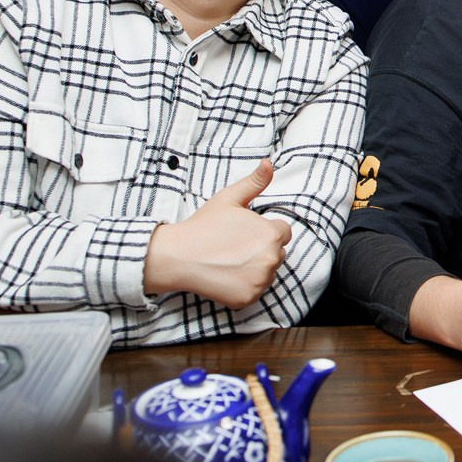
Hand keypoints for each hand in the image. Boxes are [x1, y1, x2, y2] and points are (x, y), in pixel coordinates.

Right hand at [143, 159, 292, 308]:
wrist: (178, 256)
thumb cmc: (203, 226)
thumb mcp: (230, 198)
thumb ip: (254, 182)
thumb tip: (268, 164)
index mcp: (271, 234)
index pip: (283, 233)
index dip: (265, 230)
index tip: (245, 233)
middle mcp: (271, 258)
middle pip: (277, 253)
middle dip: (261, 249)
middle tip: (234, 246)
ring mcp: (260, 281)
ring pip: (267, 272)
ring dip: (255, 268)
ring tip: (229, 260)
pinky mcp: (248, 298)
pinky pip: (255, 290)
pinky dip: (244, 285)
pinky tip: (226, 275)